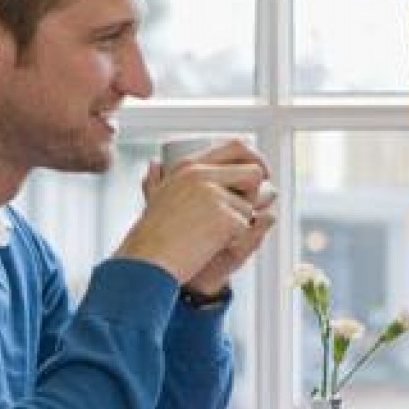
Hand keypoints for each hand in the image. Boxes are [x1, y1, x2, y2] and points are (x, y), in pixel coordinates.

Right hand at [115, 139, 274, 285]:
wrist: (147, 262)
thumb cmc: (149, 237)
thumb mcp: (153, 199)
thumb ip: (155, 180)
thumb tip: (154, 162)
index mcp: (188, 166)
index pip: (236, 146)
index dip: (255, 158)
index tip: (261, 173)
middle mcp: (202, 175)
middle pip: (254, 171)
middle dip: (258, 192)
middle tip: (250, 209)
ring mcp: (214, 195)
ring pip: (250, 205)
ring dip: (239, 224)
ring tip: (210, 236)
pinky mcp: (224, 217)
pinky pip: (246, 227)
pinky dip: (235, 240)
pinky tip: (211, 246)